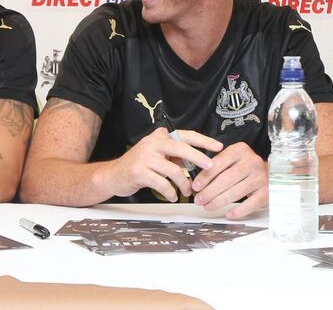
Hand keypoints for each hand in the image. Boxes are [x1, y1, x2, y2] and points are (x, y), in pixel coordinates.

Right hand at [98, 128, 219, 202]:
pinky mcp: (139, 172)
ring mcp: (145, 157)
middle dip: (199, 158)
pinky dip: (171, 192)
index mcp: (159, 137)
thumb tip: (199, 160)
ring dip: (184, 183)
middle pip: (181, 148)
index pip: (185, 135)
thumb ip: (176, 156)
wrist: (113, 176)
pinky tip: (173, 197)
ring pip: (173, 170)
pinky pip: (163, 183)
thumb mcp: (158, 156)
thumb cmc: (139, 166)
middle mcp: (152, 143)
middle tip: (211, 167)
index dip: (204, 141)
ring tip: (187, 191)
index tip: (219, 147)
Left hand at [191, 142, 266, 219]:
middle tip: (199, 200)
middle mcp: (252, 162)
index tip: (196, 186)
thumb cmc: (245, 166)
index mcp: (240, 150)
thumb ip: (216, 166)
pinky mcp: (266, 192)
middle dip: (210, 192)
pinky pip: (250, 204)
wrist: (271, 172)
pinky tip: (228, 213)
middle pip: (226, 179)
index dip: (206, 176)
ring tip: (208, 206)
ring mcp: (260, 177)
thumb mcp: (231, 159)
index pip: (219, 162)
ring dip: (219, 202)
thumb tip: (196, 183)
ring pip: (236, 192)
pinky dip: (238, 211)